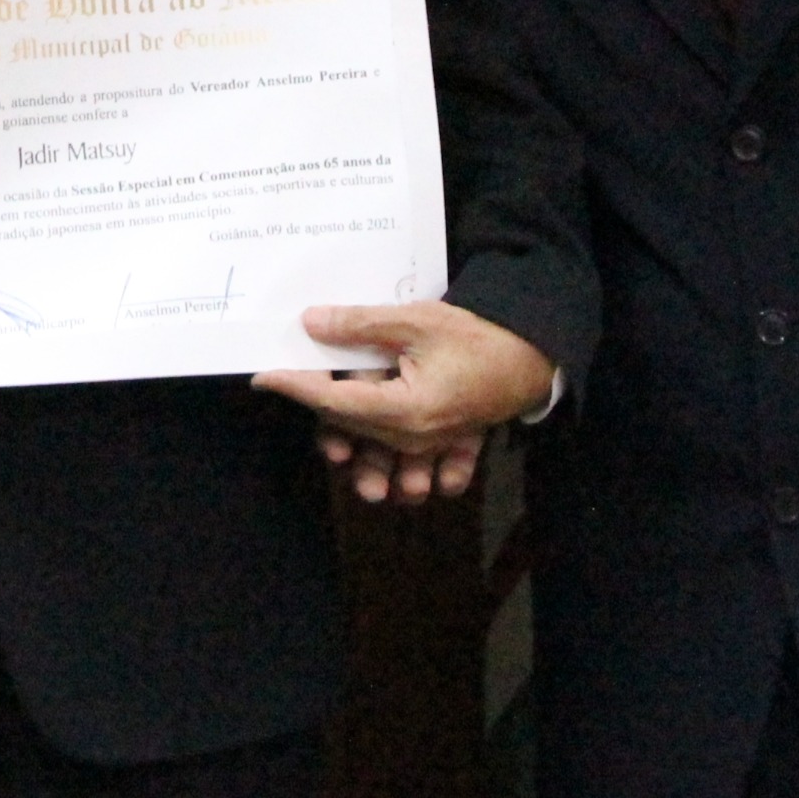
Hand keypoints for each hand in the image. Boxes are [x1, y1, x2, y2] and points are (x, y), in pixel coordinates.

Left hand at [255, 302, 556, 503]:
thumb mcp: (414, 321)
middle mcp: (417, 438)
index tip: (264, 377)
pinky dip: (421, 476)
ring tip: (338, 453)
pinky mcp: (455, 445)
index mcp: (404, 409)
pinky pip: (435, 474)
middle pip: (355, 433)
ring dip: (364, 463)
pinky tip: (403, 475)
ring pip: (389, 464)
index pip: (334, 404)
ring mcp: (437, 447)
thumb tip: (311, 323)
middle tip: (292, 389)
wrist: (533, 353)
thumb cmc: (475, 334)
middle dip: (321, 416)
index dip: (296, 389)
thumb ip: (361, 326)